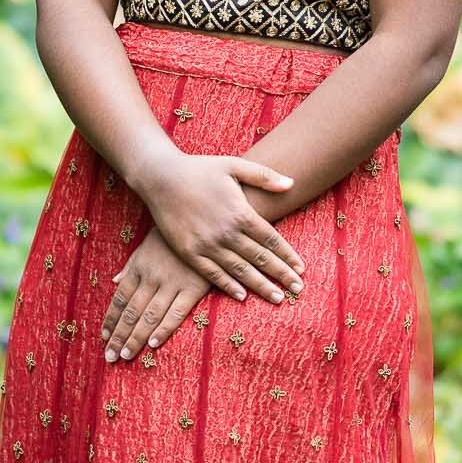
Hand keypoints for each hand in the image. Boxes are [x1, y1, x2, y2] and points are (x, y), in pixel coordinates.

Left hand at [101, 227, 213, 361]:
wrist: (204, 221)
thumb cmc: (172, 237)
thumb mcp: (145, 247)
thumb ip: (130, 267)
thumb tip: (114, 282)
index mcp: (139, 267)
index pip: (120, 299)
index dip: (111, 320)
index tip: (104, 338)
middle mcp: (152, 277)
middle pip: (131, 312)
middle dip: (119, 336)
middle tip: (110, 357)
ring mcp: (172, 283)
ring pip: (149, 316)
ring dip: (135, 338)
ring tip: (125, 356)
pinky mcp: (193, 288)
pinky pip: (176, 313)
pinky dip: (164, 329)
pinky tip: (153, 344)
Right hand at [133, 150, 305, 303]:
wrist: (160, 177)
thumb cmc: (199, 169)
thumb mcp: (234, 164)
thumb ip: (264, 175)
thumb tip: (291, 184)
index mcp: (240, 212)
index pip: (271, 239)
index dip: (288, 256)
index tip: (301, 269)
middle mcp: (226, 232)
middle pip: (261, 258)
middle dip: (282, 275)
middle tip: (298, 289)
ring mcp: (207, 245)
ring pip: (240, 271)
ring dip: (261, 286)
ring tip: (279, 298)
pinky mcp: (189, 252)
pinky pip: (213, 274)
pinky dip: (229, 286)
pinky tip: (242, 296)